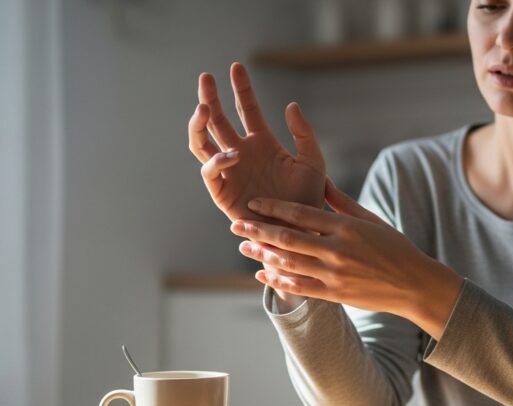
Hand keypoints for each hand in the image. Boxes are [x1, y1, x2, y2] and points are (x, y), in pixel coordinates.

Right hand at [188, 62, 325, 223]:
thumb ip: (304, 134)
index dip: (241, 88)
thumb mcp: (313, 162)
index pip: (246, 109)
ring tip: (203, 108)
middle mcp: (241, 154)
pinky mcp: (222, 192)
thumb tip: (290, 104)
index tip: (237, 67)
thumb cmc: (308, 200)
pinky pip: (210, 172)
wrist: (300, 232)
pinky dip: (217, 161)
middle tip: (205, 78)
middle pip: (217, 120)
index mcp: (262, 143)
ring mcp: (229, 172)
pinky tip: (233, 153)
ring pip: (203, 143)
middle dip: (209, 98)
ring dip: (199, 124)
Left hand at [229, 178, 464, 339]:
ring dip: (264, 255)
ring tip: (244, 247)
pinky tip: (263, 276)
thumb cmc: (394, 247)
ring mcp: (336, 274)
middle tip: (236, 224)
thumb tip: (320, 178)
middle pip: (289, 238)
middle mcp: (338, 250)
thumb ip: (341, 201)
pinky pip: (301, 287)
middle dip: (259, 230)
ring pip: (290, 263)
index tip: (254, 203)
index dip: (273, 208)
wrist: (415, 285)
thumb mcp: (370, 218)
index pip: (301, 213)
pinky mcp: (336, 294)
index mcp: (346, 227)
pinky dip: (279, 282)